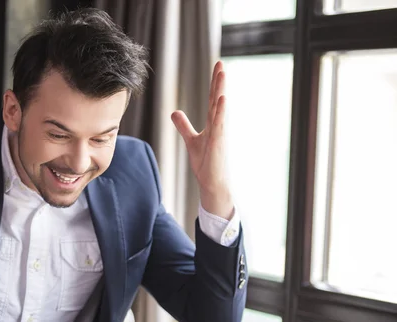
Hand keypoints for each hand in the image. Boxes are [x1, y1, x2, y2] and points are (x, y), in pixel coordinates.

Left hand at [171, 61, 232, 218]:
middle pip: (217, 99)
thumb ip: (184, 126)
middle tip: (220, 63)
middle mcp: (218, 125)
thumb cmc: (206, 163)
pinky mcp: (218, 142)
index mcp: (212, 123)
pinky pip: (220, 124)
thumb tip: (174, 112)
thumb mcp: (191, 141)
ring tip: (222, 74)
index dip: (214, 83)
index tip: (218, 66)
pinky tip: (222, 99)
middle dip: (219, 81)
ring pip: (220, 108)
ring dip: (220, 91)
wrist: (212, 183)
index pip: (212, 99)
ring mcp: (219, 133)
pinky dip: (221, 111)